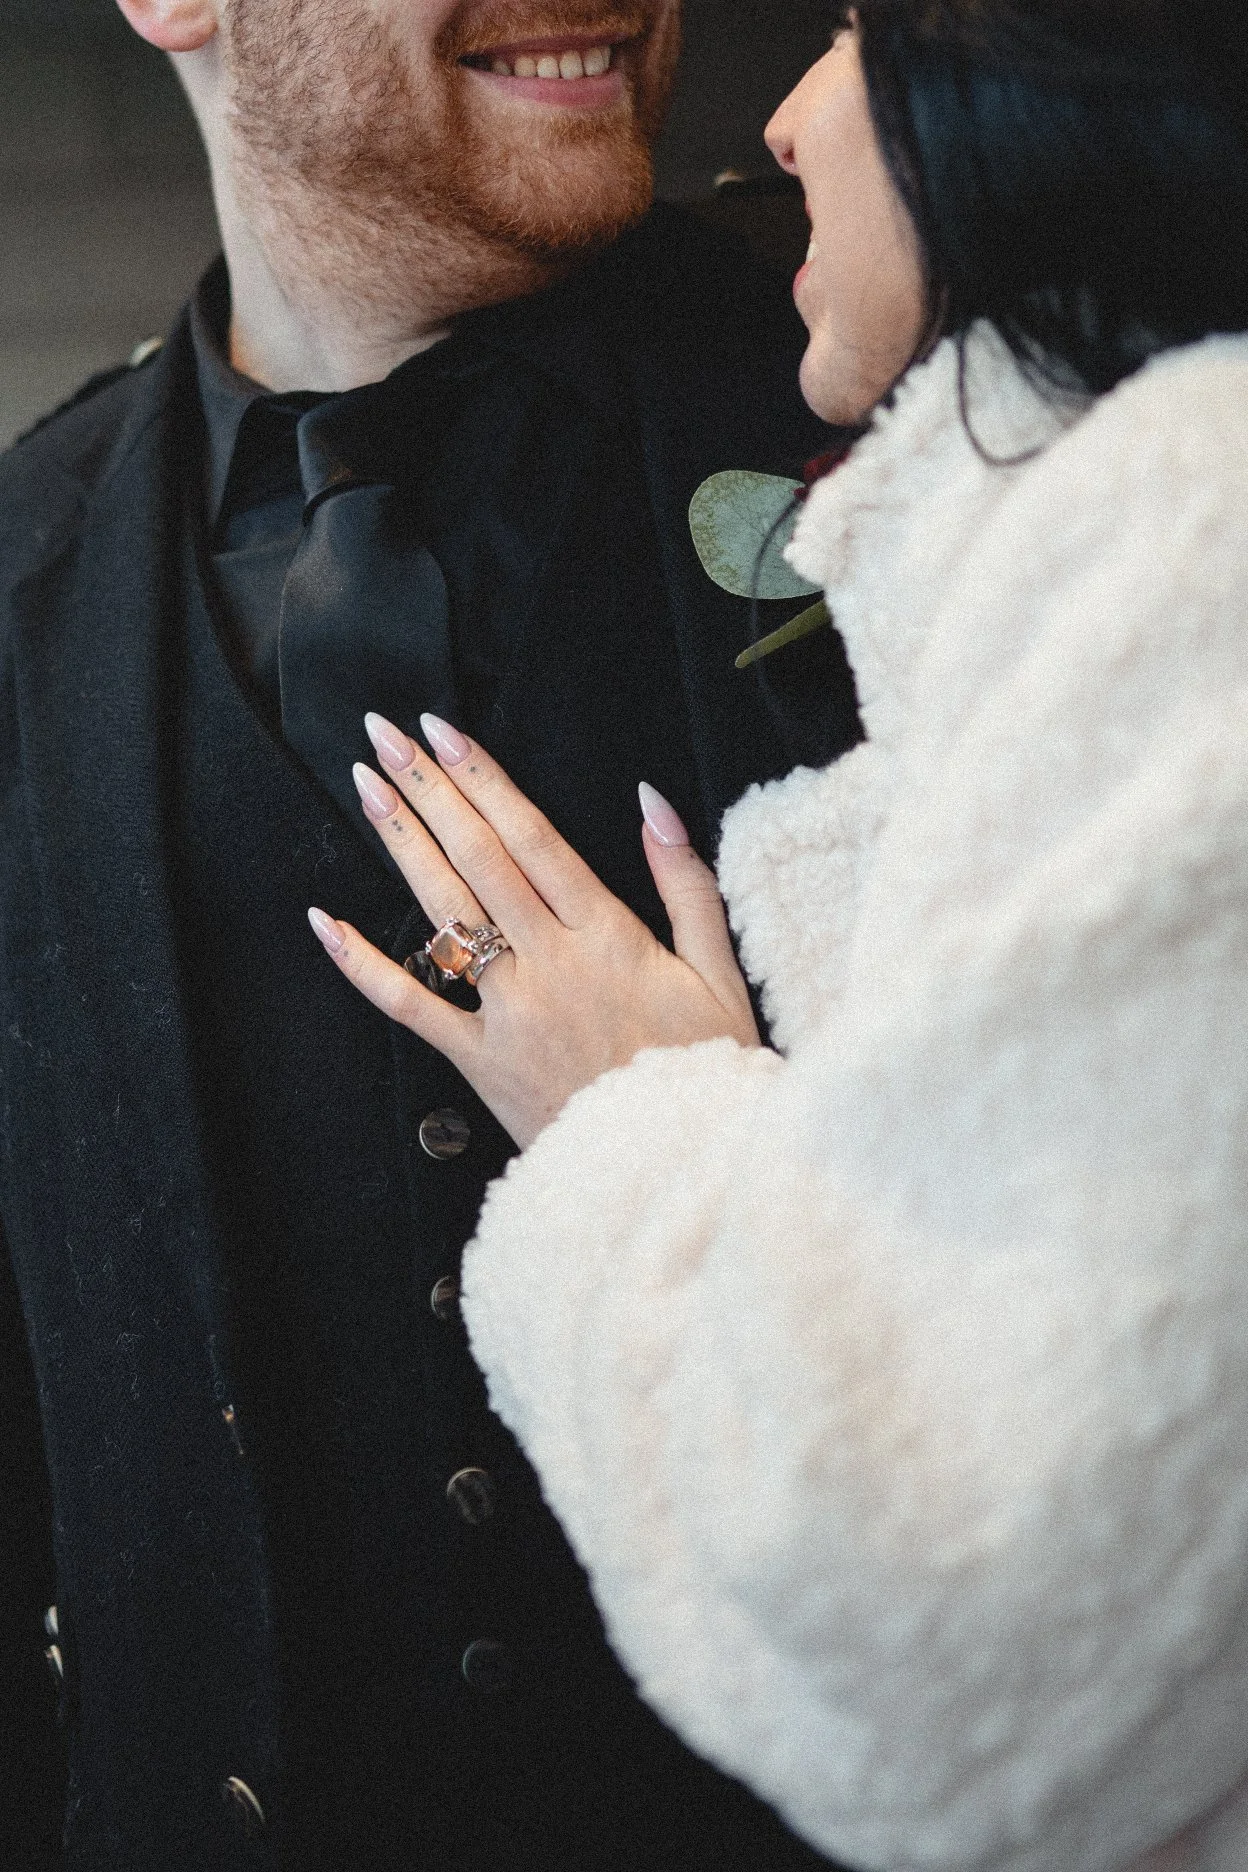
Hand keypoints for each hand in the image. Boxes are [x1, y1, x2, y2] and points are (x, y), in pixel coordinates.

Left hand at [308, 712, 761, 1148]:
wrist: (677, 1167)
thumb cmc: (703, 1069)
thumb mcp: (718, 972)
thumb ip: (686, 883)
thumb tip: (652, 801)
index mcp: (610, 936)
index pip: (533, 838)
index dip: (484, 779)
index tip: (443, 732)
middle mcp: (551, 964)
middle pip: (479, 859)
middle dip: (429, 790)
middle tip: (385, 734)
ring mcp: (509, 1013)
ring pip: (444, 914)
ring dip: (401, 846)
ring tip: (366, 788)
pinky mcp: (480, 1063)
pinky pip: (413, 1009)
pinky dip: (365, 968)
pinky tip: (324, 923)